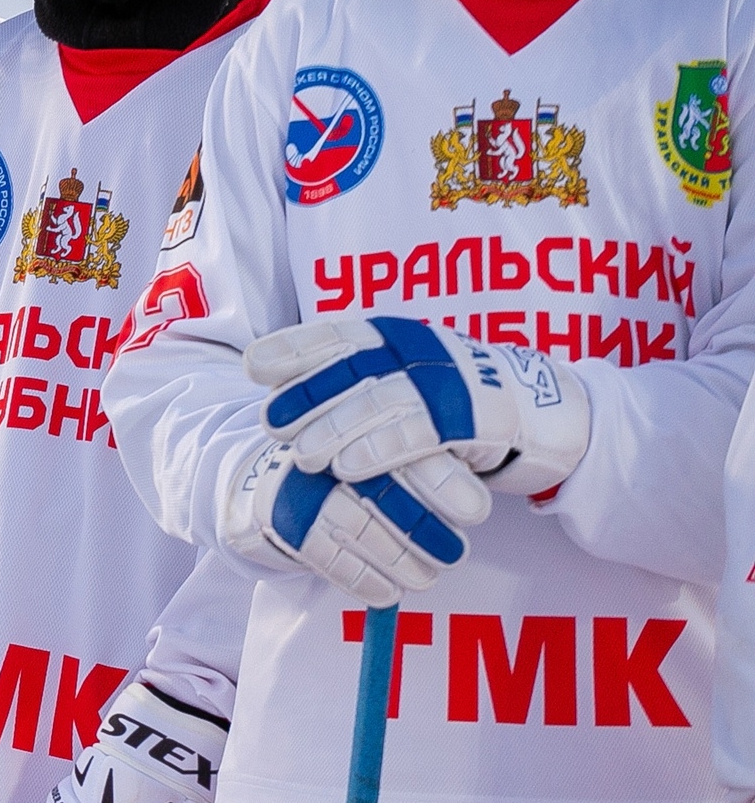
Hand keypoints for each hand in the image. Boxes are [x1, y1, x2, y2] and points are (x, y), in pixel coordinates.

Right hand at [222, 439, 480, 604]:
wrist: (280, 478)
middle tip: (455, 556)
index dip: (444, 483)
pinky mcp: (288, 520)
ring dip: (397, 559)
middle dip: (423, 529)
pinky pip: (327, 555)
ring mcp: (305, 485)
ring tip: (425, 578)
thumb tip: (487, 493)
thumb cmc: (358, 466)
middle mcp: (331, 448)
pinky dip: (361, 578)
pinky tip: (387, 594)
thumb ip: (434, 460)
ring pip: (358, 524)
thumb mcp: (390, 448)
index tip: (475, 513)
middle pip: (384, 489)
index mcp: (366, 421)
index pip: (409, 449)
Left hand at [250, 314, 591, 496]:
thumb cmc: (459, 403)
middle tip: (268, 424)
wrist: (549, 414)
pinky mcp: (480, 416)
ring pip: (382, 401)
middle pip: (353, 368)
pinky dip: (381, 450)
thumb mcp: (403, 384)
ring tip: (302, 456)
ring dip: (337, 429)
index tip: (253, 365)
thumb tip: (280, 394)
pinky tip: (348, 469)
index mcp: (399, 336)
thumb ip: (356, 383)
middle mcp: (422, 350)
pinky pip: (422, 433)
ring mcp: (453, 380)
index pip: (339, 334)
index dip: (295, 346)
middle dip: (306, 395)